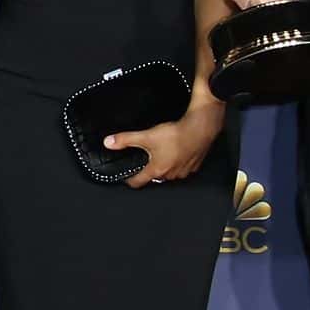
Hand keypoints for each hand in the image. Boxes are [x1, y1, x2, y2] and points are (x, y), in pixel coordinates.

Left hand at [108, 98, 222, 188]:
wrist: (200, 127)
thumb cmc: (176, 134)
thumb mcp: (146, 136)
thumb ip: (125, 140)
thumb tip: (109, 142)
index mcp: (157, 170)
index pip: (138, 182)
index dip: (130, 180)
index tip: (126, 178)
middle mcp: (170, 174)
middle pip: (154, 176)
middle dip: (148, 169)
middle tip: (146, 159)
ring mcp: (183, 171)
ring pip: (169, 173)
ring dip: (164, 165)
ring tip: (162, 152)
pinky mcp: (194, 165)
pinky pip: (182, 167)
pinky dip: (178, 162)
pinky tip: (177, 151)